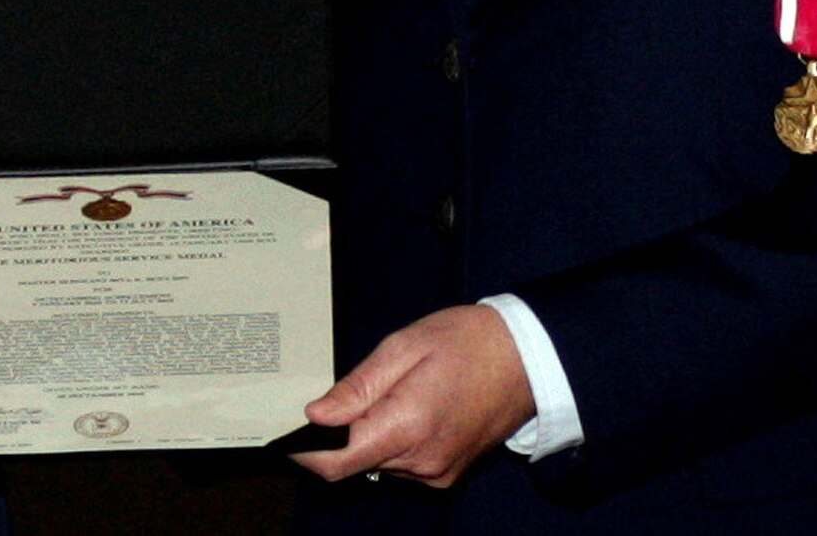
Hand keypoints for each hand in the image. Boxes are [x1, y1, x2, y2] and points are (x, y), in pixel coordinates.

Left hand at [293, 303, 533, 488]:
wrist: (527, 359)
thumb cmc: (467, 342)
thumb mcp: (405, 346)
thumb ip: (358, 386)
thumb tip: (317, 415)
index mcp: (407, 426)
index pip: (338, 463)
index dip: (306, 452)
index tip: (290, 435)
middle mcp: (422, 462)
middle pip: (355, 463)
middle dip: (343, 433)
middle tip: (355, 390)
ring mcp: (437, 473)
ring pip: (377, 463)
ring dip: (370, 435)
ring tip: (394, 390)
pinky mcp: (446, 474)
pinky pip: (402, 464)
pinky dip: (393, 440)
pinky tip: (411, 406)